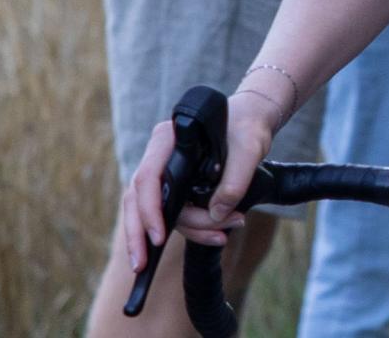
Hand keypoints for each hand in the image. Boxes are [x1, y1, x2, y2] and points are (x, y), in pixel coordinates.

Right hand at [121, 93, 279, 270]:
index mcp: (167, 138)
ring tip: (222, 236)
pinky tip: (217, 236)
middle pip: (138, 199)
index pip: (147, 177)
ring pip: (159, 211)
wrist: (251, 122)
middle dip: (139, 234)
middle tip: (141, 266)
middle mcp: (160, 155)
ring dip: (190, 230)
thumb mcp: (248, 150)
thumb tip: (218, 214)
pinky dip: (195, 228)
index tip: (159, 236)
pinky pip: (176, 214)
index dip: (150, 209)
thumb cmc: (246, 128)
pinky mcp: (176, 187)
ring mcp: (165, 172)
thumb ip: (234, 181)